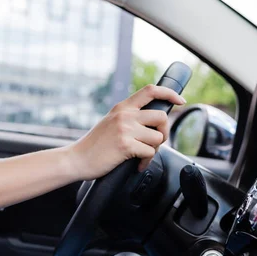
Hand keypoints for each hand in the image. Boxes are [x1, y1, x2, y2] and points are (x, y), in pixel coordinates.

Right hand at [68, 85, 185, 180]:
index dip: (169, 93)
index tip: (179, 101)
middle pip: (161, 116)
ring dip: (153, 150)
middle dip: (163, 132)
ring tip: (142, 157)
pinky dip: (146, 162)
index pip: (151, 90)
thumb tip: (152, 123)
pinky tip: (137, 165)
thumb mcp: (110, 123)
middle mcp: (125, 115)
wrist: (77, 159)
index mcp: (122, 107)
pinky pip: (150, 152)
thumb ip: (128, 118)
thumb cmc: (94, 146)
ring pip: (157, 137)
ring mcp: (125, 129)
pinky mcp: (125, 145)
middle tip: (155, 144)